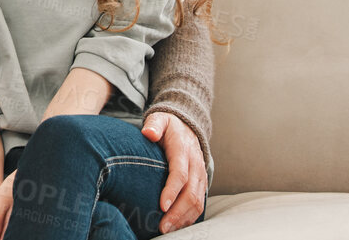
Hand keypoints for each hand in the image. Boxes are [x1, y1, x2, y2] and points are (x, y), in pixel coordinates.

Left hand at [141, 112, 207, 231]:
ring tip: (167, 229)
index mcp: (183, 150)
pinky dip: (190, 217)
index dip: (172, 190)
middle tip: (162, 226)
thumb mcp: (159, 119)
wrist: (187, 126)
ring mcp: (200, 175)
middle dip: (177, 212)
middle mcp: (195, 165)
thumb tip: (147, 132)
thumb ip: (154, 124)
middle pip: (191, 193)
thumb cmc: (168, 125)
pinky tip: (177, 225)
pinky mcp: (201, 183)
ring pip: (198, 201)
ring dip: (184, 218)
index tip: (162, 205)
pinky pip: (200, 203)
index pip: (180, 173)